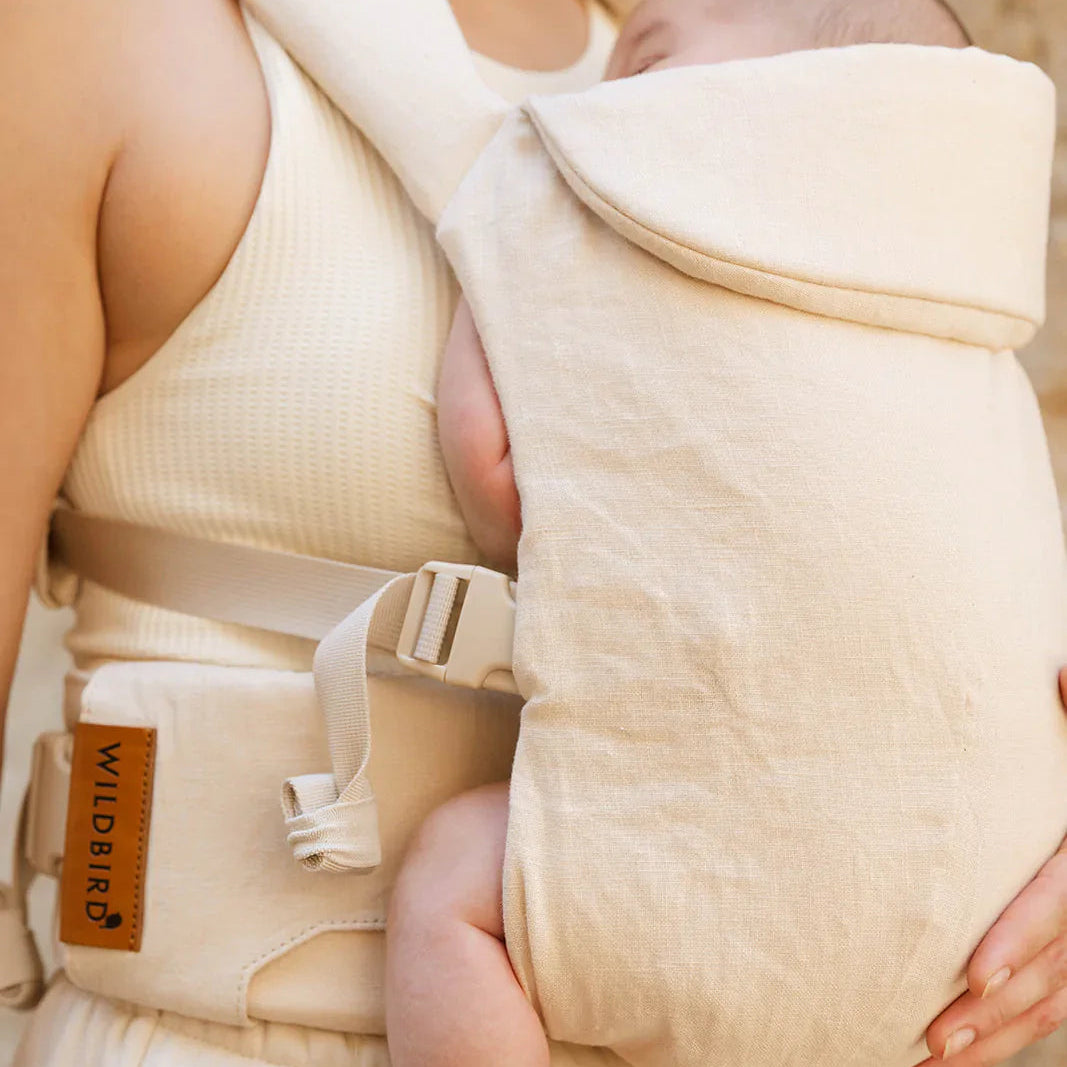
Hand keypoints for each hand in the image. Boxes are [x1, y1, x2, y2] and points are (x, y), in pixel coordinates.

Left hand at [918, 669, 1066, 1064]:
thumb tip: (1057, 673)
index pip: (1063, 900)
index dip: (1020, 938)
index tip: (972, 976)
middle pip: (1055, 968)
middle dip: (995, 1009)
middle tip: (930, 1036)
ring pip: (1056, 1001)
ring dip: (997, 1039)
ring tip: (928, 1060)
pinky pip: (1058, 1004)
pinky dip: (1013, 1034)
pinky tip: (963, 1055)